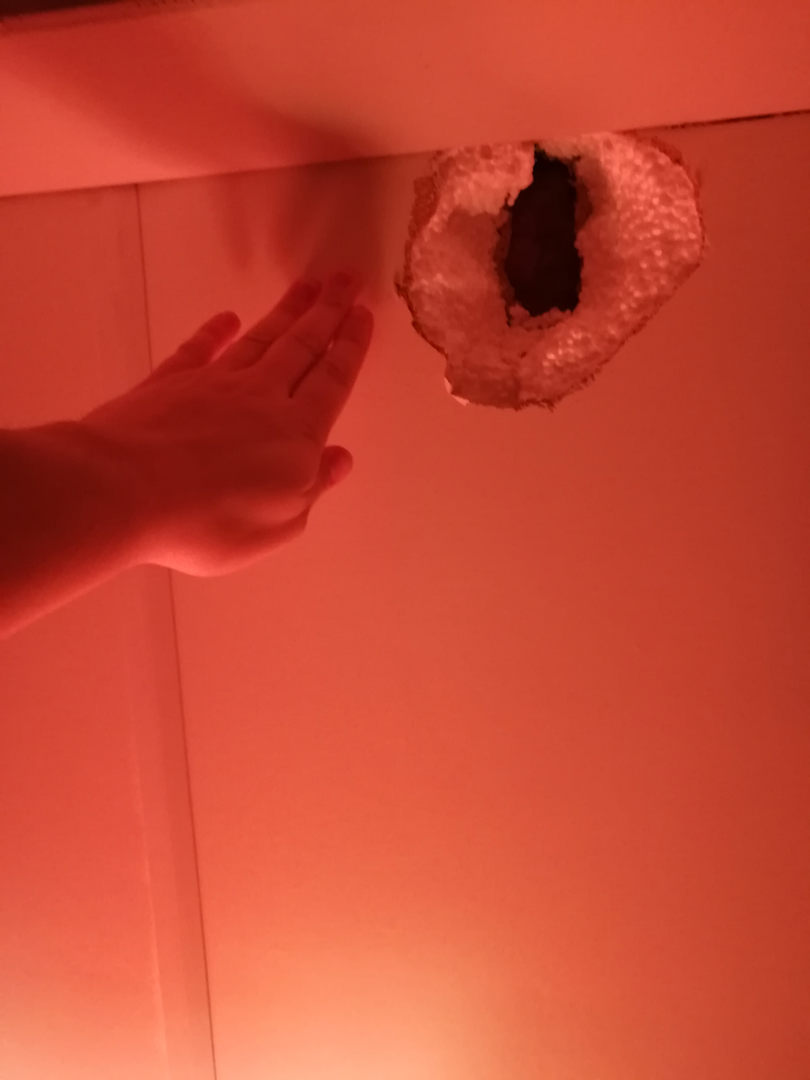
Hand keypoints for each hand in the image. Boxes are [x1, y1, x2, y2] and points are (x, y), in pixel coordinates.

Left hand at [82, 269, 373, 575]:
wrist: (126, 492)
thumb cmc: (210, 521)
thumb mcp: (279, 525)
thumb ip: (312, 487)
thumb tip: (339, 459)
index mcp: (297, 434)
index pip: (332, 381)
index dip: (350, 348)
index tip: (363, 315)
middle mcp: (262, 398)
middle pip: (301, 346)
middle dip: (327, 312)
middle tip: (345, 279)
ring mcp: (214, 384)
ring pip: (260, 340)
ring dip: (286, 312)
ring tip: (307, 287)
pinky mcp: (169, 383)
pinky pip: (200, 349)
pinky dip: (216, 332)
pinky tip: (227, 319)